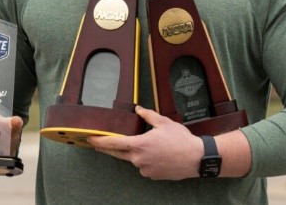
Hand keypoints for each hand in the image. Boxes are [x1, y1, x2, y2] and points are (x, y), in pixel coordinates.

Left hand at [87, 105, 202, 179]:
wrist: (196, 158)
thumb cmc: (180, 139)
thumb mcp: (164, 122)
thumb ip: (148, 116)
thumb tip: (138, 109)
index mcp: (139, 144)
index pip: (114, 143)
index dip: (100, 141)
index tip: (90, 139)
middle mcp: (139, 159)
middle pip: (119, 154)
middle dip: (108, 149)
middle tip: (99, 144)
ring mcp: (145, 169)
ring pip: (134, 159)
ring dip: (136, 153)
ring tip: (153, 146)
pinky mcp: (152, 176)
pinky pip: (144, 166)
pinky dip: (146, 160)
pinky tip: (158, 155)